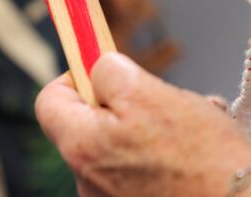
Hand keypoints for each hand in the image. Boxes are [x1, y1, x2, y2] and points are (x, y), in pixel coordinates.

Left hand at [35, 52, 250, 196]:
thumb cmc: (201, 155)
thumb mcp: (148, 92)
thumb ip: (108, 72)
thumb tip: (96, 68)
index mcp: (82, 148)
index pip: (49, 102)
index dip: (72, 77)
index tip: (98, 71)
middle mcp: (87, 182)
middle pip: (87, 124)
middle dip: (121, 104)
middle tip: (157, 100)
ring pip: (118, 145)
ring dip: (147, 129)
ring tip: (187, 129)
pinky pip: (137, 170)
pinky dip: (160, 155)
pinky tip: (192, 153)